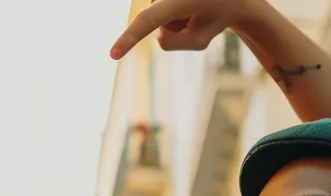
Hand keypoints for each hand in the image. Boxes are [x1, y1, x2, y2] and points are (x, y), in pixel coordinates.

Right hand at [111, 0, 264, 58]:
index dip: (128, 39)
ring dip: (178, 24)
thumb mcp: (201, 40)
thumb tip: (156, 36)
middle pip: (160, 30)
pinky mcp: (159, 1)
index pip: (146, 21)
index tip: (113, 55)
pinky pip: (159, 19)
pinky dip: (174, 20)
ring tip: (196, 13)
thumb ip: (172, 44)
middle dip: (179, 32)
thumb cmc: (217, 17)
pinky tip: (189, 10)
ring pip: (159, 25)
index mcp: (179, 1)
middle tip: (200, 18)